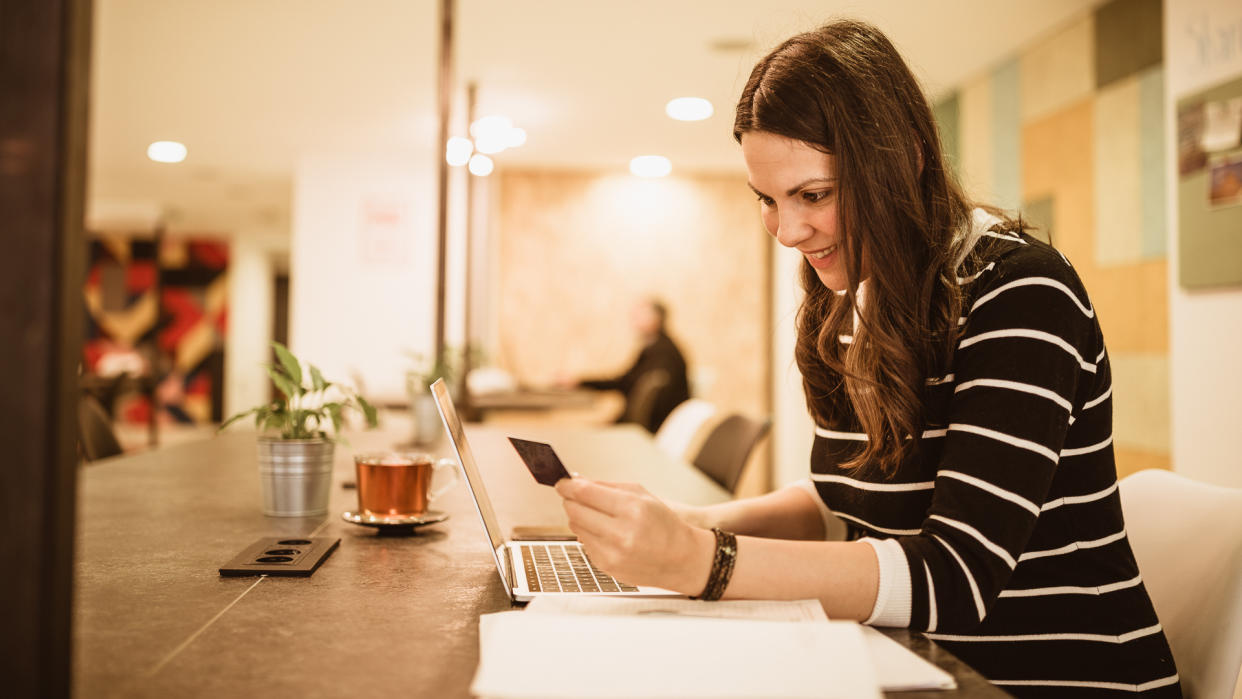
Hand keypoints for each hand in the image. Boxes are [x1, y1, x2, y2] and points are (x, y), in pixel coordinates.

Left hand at [554, 478, 714, 593]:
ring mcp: (612, 553)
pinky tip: (608, 536)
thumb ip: (607, 486)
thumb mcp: (642, 495)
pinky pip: (584, 544)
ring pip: (575, 527)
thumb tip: (576, 481)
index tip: (562, 483)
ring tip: (600, 518)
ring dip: (581, 519)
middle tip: (576, 497)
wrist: (681, 559)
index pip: (585, 493)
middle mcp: (620, 532)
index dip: (568, 485)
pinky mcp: (606, 567)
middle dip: (571, 501)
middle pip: (574, 510)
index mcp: (631, 508)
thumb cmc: (663, 524)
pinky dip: (590, 536)